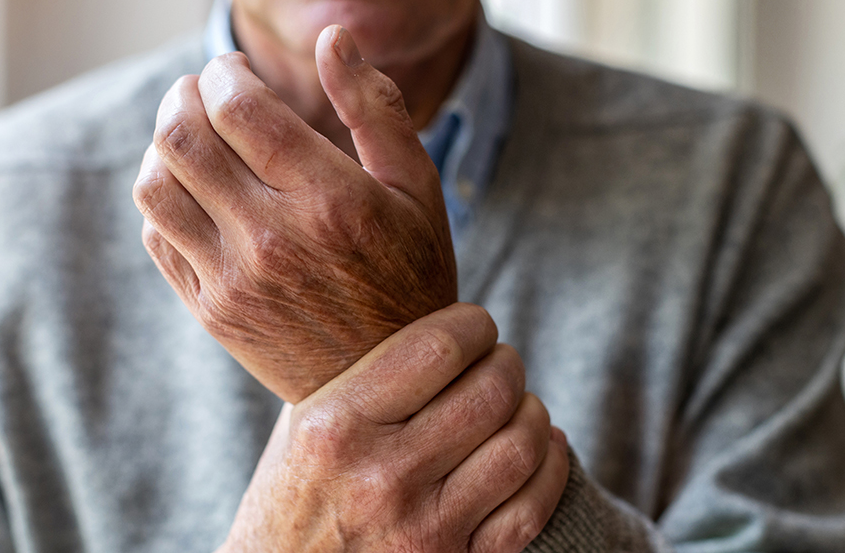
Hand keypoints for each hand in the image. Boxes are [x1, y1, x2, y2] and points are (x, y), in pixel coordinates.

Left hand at [132, 25, 455, 402]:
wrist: (387, 385)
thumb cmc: (410, 273)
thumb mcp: (417, 188)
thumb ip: (375, 107)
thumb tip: (333, 38)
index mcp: (330, 202)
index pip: (240, 108)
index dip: (224, 72)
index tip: (233, 69)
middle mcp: (274, 241)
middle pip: (183, 138)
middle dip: (182, 96)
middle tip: (200, 90)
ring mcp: (234, 281)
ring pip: (155, 185)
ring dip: (163, 144)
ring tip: (191, 136)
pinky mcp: (211, 311)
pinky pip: (157, 235)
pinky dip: (162, 197)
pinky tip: (193, 189)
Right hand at [218, 303, 570, 552]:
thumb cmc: (294, 494)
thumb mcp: (304, 422)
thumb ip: (363, 374)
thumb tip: (437, 316)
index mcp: (337, 427)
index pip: (437, 348)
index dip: (472, 324)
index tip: (473, 324)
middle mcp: (382, 477)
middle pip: (490, 392)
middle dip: (506, 363)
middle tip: (496, 361)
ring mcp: (423, 529)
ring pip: (521, 445)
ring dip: (531, 412)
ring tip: (514, 404)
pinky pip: (532, 507)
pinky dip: (549, 466)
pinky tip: (539, 448)